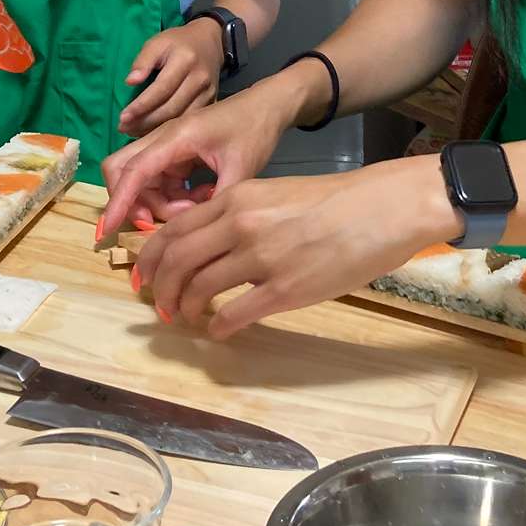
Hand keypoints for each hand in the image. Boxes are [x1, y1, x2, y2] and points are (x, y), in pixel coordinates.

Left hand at [117, 19, 225, 135]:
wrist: (209, 42)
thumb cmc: (178, 42)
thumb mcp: (157, 42)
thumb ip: (143, 61)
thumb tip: (130, 82)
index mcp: (185, 60)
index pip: (161, 89)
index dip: (141, 105)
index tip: (123, 117)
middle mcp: (200, 79)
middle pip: (171, 108)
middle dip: (145, 122)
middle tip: (123, 128)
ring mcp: (208, 93)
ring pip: (180, 118)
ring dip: (155, 130)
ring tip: (133, 132)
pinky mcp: (212, 102)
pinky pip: (189, 120)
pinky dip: (170, 130)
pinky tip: (153, 133)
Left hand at [131, 157, 459, 338]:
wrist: (383, 208)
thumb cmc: (334, 201)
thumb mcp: (275, 194)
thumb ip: (238, 216)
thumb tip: (207, 244)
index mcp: (236, 199)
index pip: (173, 230)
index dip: (150, 258)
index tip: (142, 276)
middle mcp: (241, 225)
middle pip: (177, 261)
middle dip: (159, 288)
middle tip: (158, 306)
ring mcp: (262, 258)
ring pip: (199, 288)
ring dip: (184, 309)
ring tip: (186, 319)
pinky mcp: (285, 289)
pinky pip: (234, 314)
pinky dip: (218, 327)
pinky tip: (219, 331)